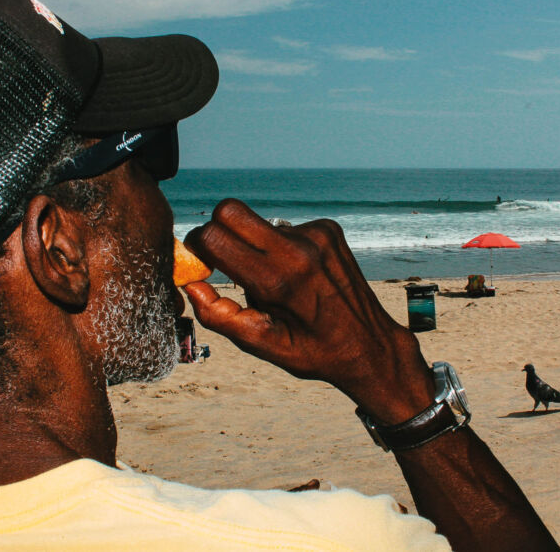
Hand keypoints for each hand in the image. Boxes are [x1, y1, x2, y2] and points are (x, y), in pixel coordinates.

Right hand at [183, 199, 434, 422]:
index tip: (202, 264)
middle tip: (225, 260)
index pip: (214, 237)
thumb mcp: (262, 345)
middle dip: (218, 230)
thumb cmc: (311, 350)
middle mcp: (297, 249)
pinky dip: (282, 247)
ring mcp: (316, 234)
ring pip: (259, 222)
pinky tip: (299, 274)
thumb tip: (190, 284)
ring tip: (277, 281)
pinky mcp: (329, 228)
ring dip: (256, 246)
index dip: (197, 247)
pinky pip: (286, 227)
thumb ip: (219, 316)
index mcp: (276, 281)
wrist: (369, 344)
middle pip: (230, 210)